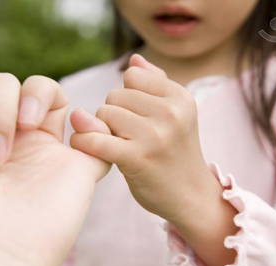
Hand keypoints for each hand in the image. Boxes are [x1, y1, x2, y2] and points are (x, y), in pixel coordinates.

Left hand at [70, 54, 221, 225]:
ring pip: (104, 113)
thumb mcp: (176, 114)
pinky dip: (84, 142)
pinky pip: (96, 139)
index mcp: (180, 98)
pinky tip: (86, 146)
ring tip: (119, 145)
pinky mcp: (137, 158)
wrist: (191, 196)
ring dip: (103, 129)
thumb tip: (134, 59)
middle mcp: (171, 113)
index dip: (127, 95)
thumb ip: (156, 83)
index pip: (132, 76)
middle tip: (127, 136)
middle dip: (114, 114)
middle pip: (115, 95)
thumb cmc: (176, 152)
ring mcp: (155, 136)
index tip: (135, 115)